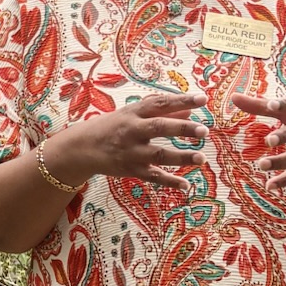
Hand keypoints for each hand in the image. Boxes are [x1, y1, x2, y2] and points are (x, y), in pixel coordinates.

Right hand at [48, 92, 208, 189]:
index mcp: (132, 113)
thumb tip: (190, 111)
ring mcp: (130, 152)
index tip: (202, 100)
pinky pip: (152, 176)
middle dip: (182, 129)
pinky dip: (169, 182)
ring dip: (181, 157)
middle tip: (204, 130)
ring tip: (201, 159)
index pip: (159, 103)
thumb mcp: (132, 114)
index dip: (181, 100)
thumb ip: (161, 112)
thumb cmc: (111, 127)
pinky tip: (186, 186)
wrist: (81, 148)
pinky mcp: (130, 170)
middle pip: (159, 128)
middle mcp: (131, 131)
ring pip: (158, 154)